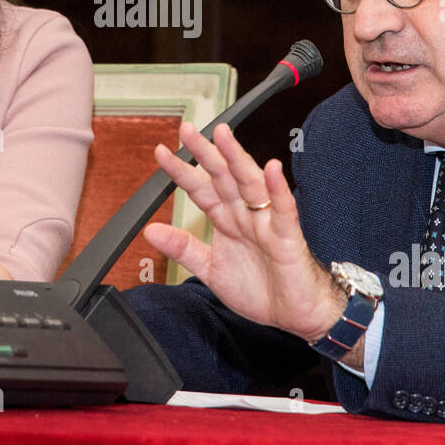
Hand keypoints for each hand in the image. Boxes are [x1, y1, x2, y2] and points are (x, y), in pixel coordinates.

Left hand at [143, 123, 345, 341]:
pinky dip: (278, 190)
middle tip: (187, 130)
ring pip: (250, 184)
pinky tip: (272, 171)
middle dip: (205, 152)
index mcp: (227, 220)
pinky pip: (284, 210)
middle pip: (223, 177)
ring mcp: (267, 223)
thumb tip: (150, 231)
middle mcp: (245, 215)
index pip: (200, 189)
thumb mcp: (210, 269)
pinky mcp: (288, 237)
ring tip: (224, 136)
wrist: (294, 314)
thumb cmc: (260, 289)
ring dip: (237, 159)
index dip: (181, 171)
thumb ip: (183, 248)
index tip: (160, 152)